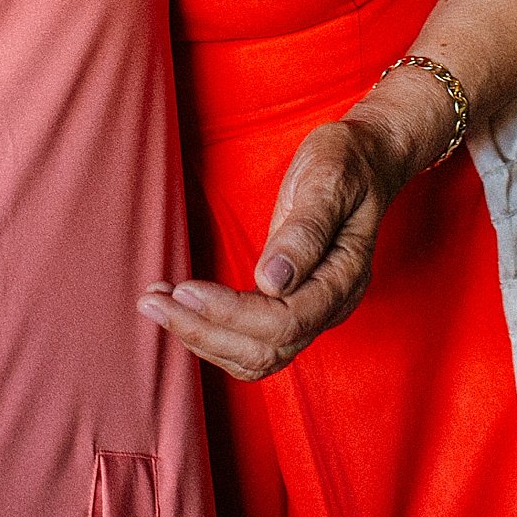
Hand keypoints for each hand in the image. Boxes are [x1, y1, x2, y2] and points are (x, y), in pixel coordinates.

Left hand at [136, 115, 417, 380]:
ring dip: (200, 338)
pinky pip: (250, 341)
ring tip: (154, 304)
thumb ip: (305, 231)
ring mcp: (311, 310)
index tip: (184, 289)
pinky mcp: (290, 305)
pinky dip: (210, 333)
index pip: (285, 321)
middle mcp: (329, 306)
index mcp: (344, 278)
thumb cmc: (347, 163)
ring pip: (255, 356)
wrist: (366, 159)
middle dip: (203, 332)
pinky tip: (179, 308)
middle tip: (151, 300)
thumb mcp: (329, 181)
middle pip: (265, 350)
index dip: (230, 313)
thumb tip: (273, 281)